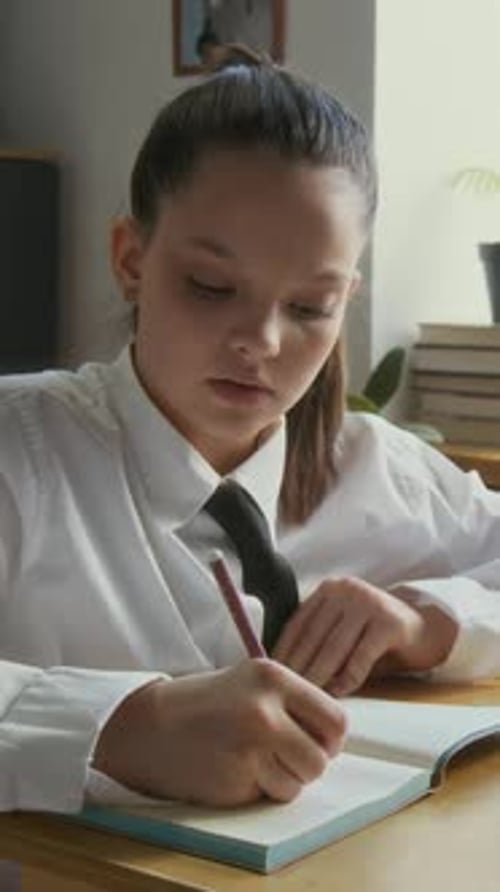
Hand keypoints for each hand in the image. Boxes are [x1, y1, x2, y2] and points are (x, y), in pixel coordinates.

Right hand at [93, 659, 346, 805]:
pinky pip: (270, 795)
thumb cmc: (207, 703)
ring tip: (253, 758)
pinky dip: (259, 790)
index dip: (329, 739)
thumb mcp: (253, 682)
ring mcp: (250, 747)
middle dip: (307, 764)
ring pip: (299, 782)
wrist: (150, 724)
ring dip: (283, 780)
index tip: (313, 741)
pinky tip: (234, 769)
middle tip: (282, 754)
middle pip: (321, 758)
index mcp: (274, 677)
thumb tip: (335, 737)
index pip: (336, 720)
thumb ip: (293, 702)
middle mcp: (265, 710)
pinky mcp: (235, 778)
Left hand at [272, 576, 457, 696]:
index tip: (272, 676)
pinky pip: (361, 657)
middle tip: (287, 694)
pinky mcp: (389, 622)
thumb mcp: (342, 627)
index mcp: (329, 589)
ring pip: (335, 647)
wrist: (423, 627)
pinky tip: (339, 693)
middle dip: (298, 668)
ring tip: (308, 697)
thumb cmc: (373, 634)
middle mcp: (347, 590)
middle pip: (314, 636)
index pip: (298, 622)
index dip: (283, 651)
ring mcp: (369, 603)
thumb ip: (318, 638)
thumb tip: (283, 670)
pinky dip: (348, 678)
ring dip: (320, 676)